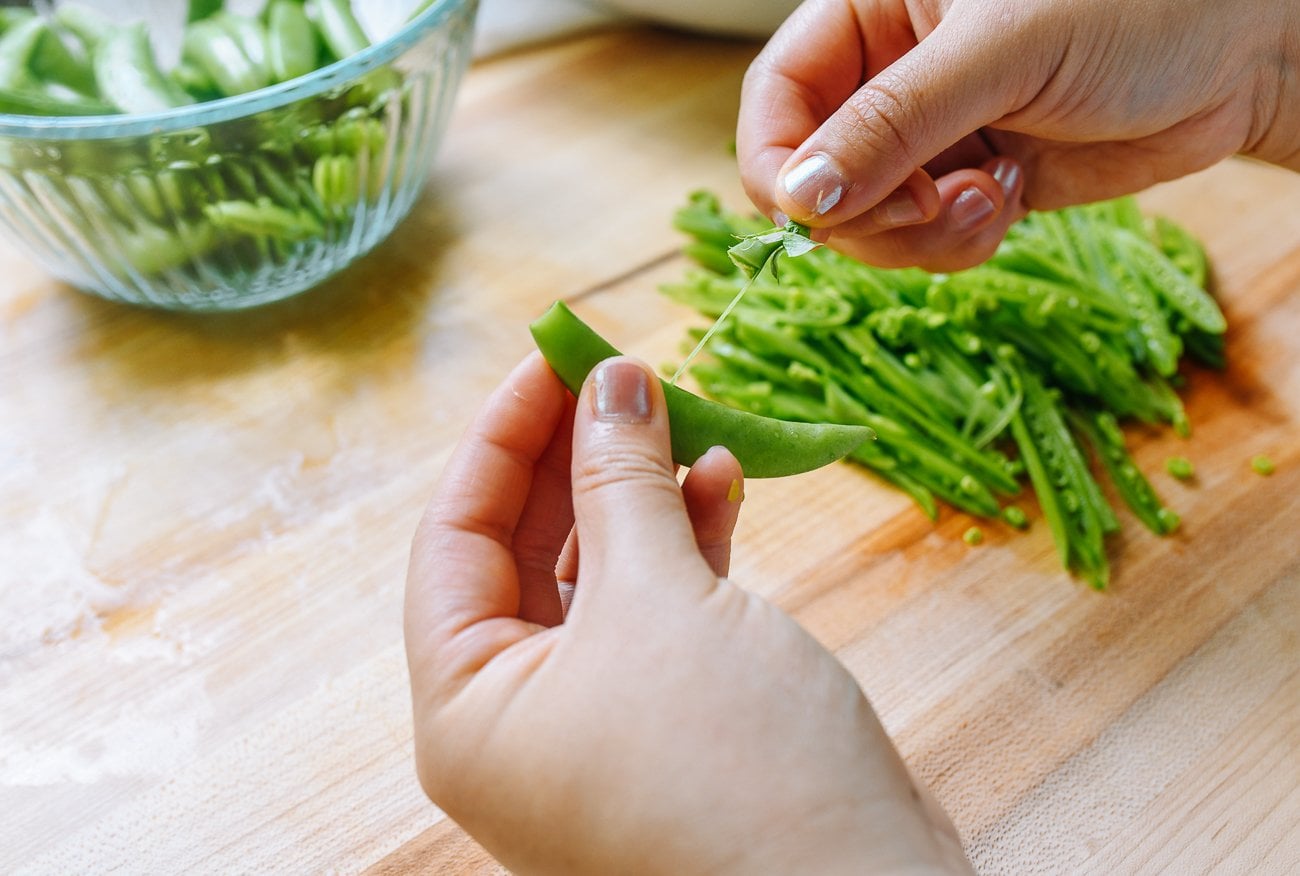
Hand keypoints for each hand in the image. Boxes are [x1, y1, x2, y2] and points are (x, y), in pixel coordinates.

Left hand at [404, 352, 970, 874]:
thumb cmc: (731, 765)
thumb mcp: (657, 600)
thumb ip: (621, 481)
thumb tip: (608, 381)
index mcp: (470, 709)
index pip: (454, 538)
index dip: (503, 436)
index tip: (557, 353)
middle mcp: (520, 723)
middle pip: (526, 552)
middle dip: (576, 456)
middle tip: (624, 374)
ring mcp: (598, 728)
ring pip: (601, 577)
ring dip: (641, 493)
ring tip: (685, 416)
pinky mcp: (673, 726)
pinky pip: (660, 614)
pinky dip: (687, 546)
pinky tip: (722, 484)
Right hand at [738, 0, 1299, 271]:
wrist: (1247, 51)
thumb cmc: (1136, 5)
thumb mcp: (1000, 51)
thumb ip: (891, 124)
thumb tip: (797, 200)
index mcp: (871, 13)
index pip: (776, 98)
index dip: (779, 163)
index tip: (812, 211)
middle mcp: (890, 77)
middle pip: (813, 176)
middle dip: (865, 211)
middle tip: (930, 205)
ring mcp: (930, 137)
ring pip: (867, 222)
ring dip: (919, 236)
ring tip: (992, 197)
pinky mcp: (971, 185)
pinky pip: (926, 242)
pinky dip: (958, 244)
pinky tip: (1011, 199)